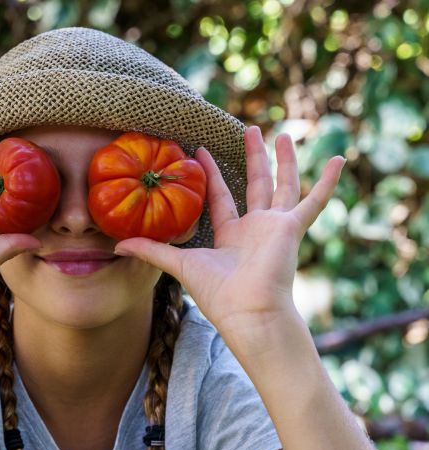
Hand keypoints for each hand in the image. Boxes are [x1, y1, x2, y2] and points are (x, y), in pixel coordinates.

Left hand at [113, 125, 345, 338]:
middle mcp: (255, 229)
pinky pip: (314, 201)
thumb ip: (151, 252)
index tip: (202, 150)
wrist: (248, 313)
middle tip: (249, 129)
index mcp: (231, 236)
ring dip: (284, 161)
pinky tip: (340, 159)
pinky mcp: (292, 228)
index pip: (221, 197)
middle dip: (252, 158)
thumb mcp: (179, 264)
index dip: (212, 174)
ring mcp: (276, 227)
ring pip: (282, 185)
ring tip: (283, 134)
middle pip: (255, 185)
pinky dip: (327, 182)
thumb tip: (116, 246)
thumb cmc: (216, 294)